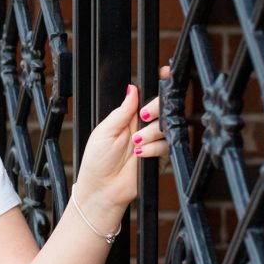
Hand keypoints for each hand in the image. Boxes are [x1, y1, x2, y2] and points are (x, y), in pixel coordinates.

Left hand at [75, 66, 171, 211]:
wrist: (102, 189)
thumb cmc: (97, 160)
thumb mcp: (106, 130)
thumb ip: (123, 110)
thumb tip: (133, 88)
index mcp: (129, 117)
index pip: (147, 97)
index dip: (158, 85)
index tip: (164, 74)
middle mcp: (143, 127)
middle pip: (162, 107)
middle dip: (156, 108)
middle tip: (144, 116)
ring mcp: (153, 141)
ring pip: (166, 126)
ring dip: (151, 133)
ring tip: (135, 145)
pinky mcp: (160, 157)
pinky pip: (166, 146)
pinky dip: (154, 149)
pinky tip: (140, 155)